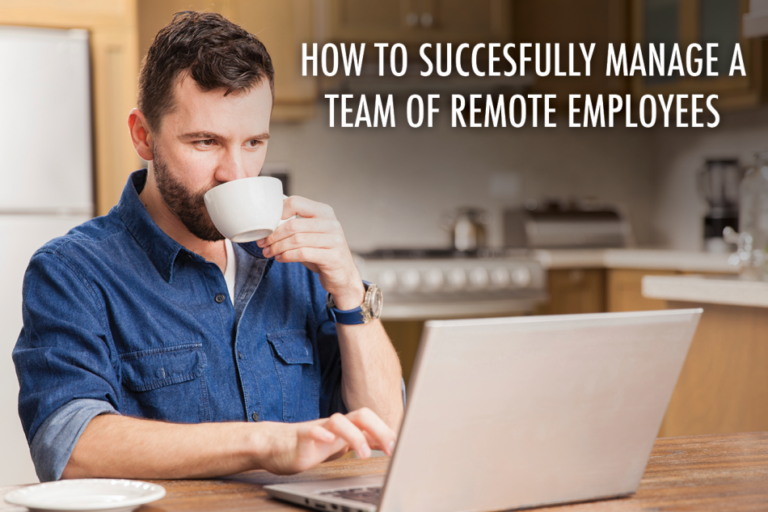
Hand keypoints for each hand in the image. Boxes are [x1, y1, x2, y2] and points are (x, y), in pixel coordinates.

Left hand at [257, 196, 363, 309]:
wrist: (343, 275)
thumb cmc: (322, 253)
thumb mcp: (311, 234)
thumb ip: (296, 226)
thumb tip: (267, 224)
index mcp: (324, 212)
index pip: (296, 203)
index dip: (278, 213)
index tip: (266, 226)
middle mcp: (331, 224)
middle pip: (293, 225)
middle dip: (273, 235)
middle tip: (263, 243)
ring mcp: (334, 240)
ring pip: (296, 240)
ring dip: (277, 247)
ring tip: (269, 252)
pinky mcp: (333, 257)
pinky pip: (303, 254)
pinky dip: (287, 256)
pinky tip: (281, 258)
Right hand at [258, 408, 396, 474]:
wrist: (274, 446)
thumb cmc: (308, 446)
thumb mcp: (339, 447)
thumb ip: (359, 442)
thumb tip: (385, 442)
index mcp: (345, 429)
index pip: (371, 422)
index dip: (387, 432)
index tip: (401, 446)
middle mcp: (334, 426)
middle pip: (361, 415)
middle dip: (379, 429)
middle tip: (391, 448)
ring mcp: (318, 429)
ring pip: (339, 421)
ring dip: (355, 436)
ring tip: (364, 454)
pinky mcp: (300, 437)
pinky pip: (311, 430)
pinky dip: (321, 433)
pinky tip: (328, 441)